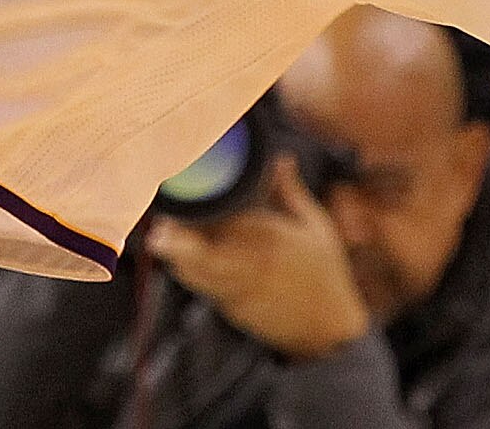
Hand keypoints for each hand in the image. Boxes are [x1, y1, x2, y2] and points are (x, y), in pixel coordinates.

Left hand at [144, 157, 372, 361]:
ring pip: (195, 274)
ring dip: (177, 258)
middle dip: (175, 241)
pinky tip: (183, 261)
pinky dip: (193, 275)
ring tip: (162, 240)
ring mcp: (240, 292)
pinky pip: (206, 289)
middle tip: (159, 229)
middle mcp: (250, 266)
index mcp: (268, 239)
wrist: (330, 330)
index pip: (224, 222)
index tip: (177, 201)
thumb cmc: (325, 273)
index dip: (195, 212)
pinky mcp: (235, 311)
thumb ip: (290, 191)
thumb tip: (282, 158)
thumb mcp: (315, 226)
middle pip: (199, 254)